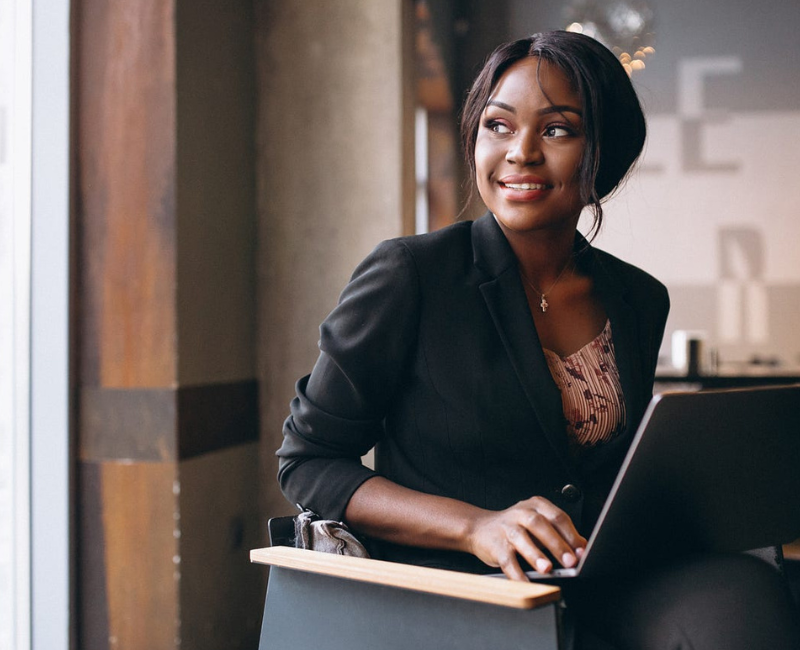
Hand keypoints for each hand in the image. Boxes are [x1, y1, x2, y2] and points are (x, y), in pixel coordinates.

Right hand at [466, 496, 586, 580]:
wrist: (479, 528)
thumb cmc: (515, 528)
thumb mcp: (539, 525)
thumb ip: (560, 534)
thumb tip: (582, 548)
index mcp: (536, 506)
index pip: (557, 517)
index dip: (571, 534)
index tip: (581, 551)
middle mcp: (521, 514)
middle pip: (540, 525)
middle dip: (556, 544)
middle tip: (570, 561)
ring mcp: (506, 528)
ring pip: (521, 538)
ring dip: (535, 554)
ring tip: (547, 569)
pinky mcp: (495, 545)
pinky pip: (507, 560)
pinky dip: (517, 573)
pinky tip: (526, 582)